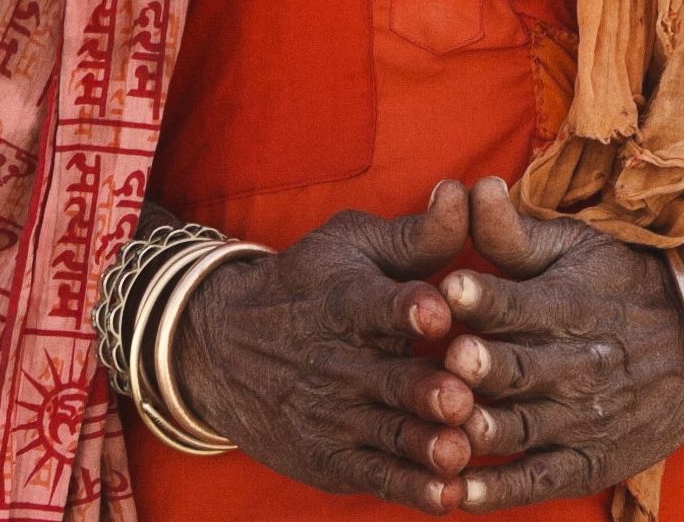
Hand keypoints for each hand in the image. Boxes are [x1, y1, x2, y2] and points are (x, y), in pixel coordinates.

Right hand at [164, 184, 487, 510]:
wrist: (219, 348)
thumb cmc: (306, 286)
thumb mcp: (350, 246)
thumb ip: (416, 234)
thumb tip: (463, 192)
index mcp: (349, 303)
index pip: (377, 305)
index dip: (407, 309)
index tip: (435, 312)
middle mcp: (341, 364)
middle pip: (389, 381)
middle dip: (425, 390)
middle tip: (459, 397)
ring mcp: (336, 418)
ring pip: (390, 436)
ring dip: (426, 446)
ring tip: (458, 453)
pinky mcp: (334, 460)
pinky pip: (378, 478)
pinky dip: (411, 490)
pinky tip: (446, 497)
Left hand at [407, 177, 683, 510]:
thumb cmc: (625, 285)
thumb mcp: (577, 248)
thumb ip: (514, 233)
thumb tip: (472, 188)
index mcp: (569, 306)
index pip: (521, 302)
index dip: (485, 296)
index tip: (449, 287)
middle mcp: (578, 365)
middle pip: (520, 369)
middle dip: (483, 365)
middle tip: (450, 359)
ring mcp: (584, 420)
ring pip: (524, 428)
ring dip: (483, 429)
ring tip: (444, 430)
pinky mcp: (588, 462)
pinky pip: (539, 481)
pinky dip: (499, 492)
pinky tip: (456, 494)